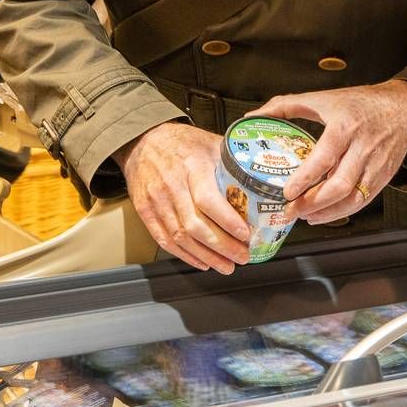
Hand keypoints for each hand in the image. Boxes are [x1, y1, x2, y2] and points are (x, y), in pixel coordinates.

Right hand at [114, 122, 253, 272]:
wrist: (143, 141)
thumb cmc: (181, 142)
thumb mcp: (210, 143)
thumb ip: (233, 162)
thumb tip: (263, 178)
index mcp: (193, 166)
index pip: (209, 200)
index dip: (228, 222)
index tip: (245, 235)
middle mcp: (172, 185)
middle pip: (196, 225)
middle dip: (222, 247)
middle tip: (242, 257)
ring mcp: (156, 200)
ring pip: (181, 237)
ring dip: (206, 256)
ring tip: (226, 265)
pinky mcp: (145, 211)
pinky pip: (164, 240)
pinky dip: (184, 255)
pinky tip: (201, 262)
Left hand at [256, 80, 406, 225]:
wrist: (403, 109)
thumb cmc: (362, 103)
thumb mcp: (323, 98)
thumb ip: (286, 106)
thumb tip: (253, 117)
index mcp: (345, 126)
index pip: (325, 157)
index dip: (305, 178)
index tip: (287, 192)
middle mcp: (363, 147)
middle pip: (340, 185)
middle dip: (313, 203)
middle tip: (292, 210)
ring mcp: (376, 164)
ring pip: (353, 199)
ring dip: (327, 213)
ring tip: (306, 216)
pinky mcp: (384, 177)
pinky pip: (363, 201)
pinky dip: (342, 211)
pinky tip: (325, 213)